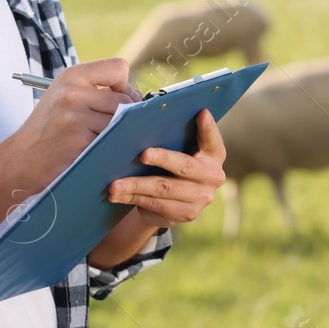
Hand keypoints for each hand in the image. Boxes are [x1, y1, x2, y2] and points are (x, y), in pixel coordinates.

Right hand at [7, 57, 139, 191]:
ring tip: (101, 140)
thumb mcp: (65, 97)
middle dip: (125, 114)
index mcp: (71, 76)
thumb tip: (138, 96)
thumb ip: (96, 90)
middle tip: (109, 127)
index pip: (119, 67)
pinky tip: (96, 151)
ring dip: (118, 133)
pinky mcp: (80, 142)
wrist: (19, 160)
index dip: (124, 85)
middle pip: (126, 98)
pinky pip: (113, 141)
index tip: (116, 98)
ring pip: (122, 122)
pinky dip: (111, 148)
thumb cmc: (48, 130)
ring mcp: (76, 117)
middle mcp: (73, 92)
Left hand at [106, 107, 225, 225]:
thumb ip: (175, 137)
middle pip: (184, 166)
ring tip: (114, 185)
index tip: (201, 113)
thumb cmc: (174, 165)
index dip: (208, 127)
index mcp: (214, 155)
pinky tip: (116, 195)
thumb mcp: (180, 149)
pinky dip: (132, 198)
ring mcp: (201, 198)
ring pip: (163, 189)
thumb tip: (145, 122)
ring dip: (135, 185)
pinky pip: (155, 204)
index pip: (212, 139)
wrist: (175, 202)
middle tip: (142, 154)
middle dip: (162, 159)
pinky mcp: (186, 214)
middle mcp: (213, 177)